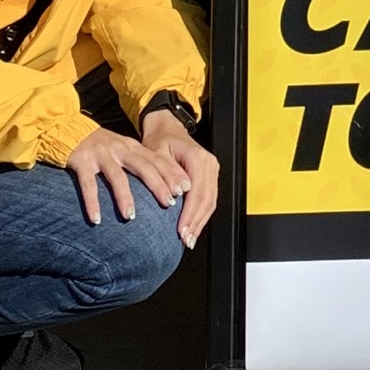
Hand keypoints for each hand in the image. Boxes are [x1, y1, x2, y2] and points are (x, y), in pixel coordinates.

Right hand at [66, 124, 190, 231]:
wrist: (69, 129)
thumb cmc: (101, 147)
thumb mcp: (123, 149)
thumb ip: (140, 163)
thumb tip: (166, 186)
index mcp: (132, 146)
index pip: (157, 160)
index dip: (172, 174)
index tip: (186, 189)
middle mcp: (119, 149)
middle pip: (143, 167)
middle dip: (158, 185)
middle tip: (169, 204)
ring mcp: (100, 154)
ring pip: (117, 177)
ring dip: (125, 198)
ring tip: (131, 217)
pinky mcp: (81, 161)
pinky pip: (88, 185)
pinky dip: (92, 202)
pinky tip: (96, 219)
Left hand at [139, 109, 220, 244]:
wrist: (167, 129)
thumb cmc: (160, 139)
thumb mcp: (157, 153)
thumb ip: (167, 172)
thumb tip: (178, 192)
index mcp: (198, 158)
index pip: (197, 191)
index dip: (190, 213)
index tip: (181, 229)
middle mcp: (209, 164)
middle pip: (207, 199)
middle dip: (196, 222)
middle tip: (186, 240)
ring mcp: (212, 170)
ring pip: (211, 202)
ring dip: (200, 222)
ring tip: (190, 239)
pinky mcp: (209, 177)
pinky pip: (209, 199)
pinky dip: (201, 215)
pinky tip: (193, 228)